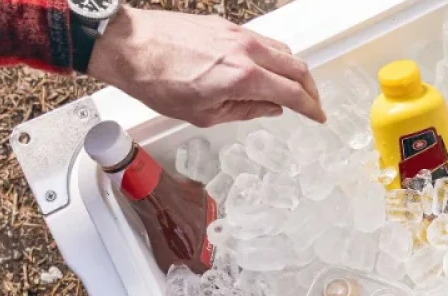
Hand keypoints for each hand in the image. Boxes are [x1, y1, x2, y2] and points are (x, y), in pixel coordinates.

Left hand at [87, 6, 326, 126]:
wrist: (128, 46)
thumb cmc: (158, 82)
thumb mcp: (204, 114)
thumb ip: (246, 110)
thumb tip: (271, 108)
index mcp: (244, 77)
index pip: (292, 93)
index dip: (311, 108)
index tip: (319, 117)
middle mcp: (247, 50)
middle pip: (297, 67)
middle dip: (310, 88)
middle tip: (313, 104)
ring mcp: (238, 34)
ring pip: (283, 51)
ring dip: (294, 71)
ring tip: (292, 88)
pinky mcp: (226, 26)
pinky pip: (263, 41)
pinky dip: (275, 57)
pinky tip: (267, 70)